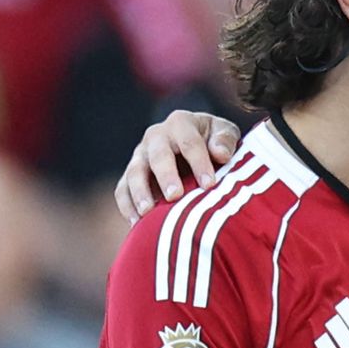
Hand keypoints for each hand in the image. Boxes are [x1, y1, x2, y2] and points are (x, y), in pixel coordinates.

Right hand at [115, 110, 241, 224]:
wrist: (197, 144)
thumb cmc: (215, 141)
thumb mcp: (226, 134)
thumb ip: (225, 141)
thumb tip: (220, 154)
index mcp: (181, 123)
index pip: (190, 143)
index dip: (199, 163)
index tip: (209, 185)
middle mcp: (156, 136)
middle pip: (158, 156)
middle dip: (166, 176)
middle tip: (175, 196)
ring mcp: (140, 155)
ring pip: (134, 172)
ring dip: (140, 192)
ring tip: (148, 212)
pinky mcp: (131, 174)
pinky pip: (122, 189)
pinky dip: (127, 206)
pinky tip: (136, 224)